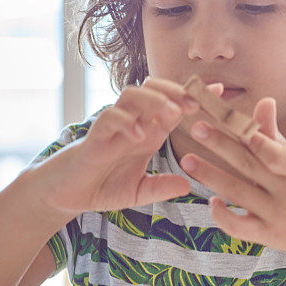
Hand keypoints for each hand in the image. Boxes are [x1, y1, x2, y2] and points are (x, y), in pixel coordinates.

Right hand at [34, 78, 222, 216]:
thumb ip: (160, 187)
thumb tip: (187, 186)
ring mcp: (113, 127)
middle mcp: (133, 123)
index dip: (194, 96)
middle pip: (154, 89)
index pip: (174, 105)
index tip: (219, 91)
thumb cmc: (102, 187)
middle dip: (176, 91)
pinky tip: (138, 134)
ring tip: (171, 114)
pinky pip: (109, 119)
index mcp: (148, 132)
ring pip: (132, 96)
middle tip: (196, 102)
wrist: (66, 195)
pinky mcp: (94, 137)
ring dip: (153, 101)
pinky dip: (125, 122)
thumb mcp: (138, 192)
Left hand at [180, 97, 285, 260]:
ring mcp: (277, 215)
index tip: (231, 120)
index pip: (276, 153)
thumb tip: (264, 100)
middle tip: (197, 128)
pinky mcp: (266, 235)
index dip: (256, 138)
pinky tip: (211, 201)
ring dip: (210, 176)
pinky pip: (240, 227)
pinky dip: (223, 215)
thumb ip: (275, 135)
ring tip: (186, 161)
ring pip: (239, 192)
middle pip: (250, 166)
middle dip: (221, 146)